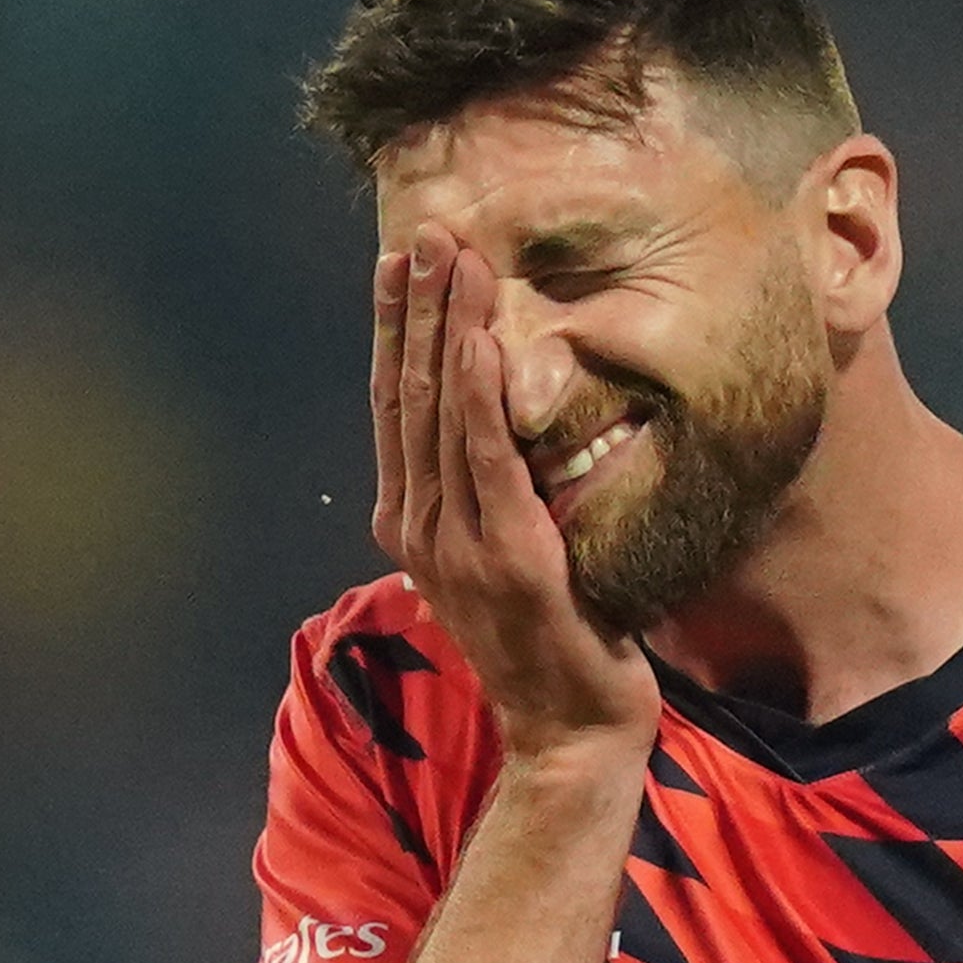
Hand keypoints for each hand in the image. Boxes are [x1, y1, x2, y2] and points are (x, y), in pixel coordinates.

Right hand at [372, 229, 654, 765]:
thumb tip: (495, 439)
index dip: (394, 330)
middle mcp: (417, 527)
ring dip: (445, 326)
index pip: (394, 407)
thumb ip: (484, 503)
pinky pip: (487, 454)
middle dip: (411, 307)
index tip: (400, 264)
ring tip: (453, 257)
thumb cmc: (549, 645)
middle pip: (404, 395)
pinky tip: (478, 337)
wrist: (567, 731)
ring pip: (439, 411)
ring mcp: (454, 541)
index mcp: (410, 524)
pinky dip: (477, 391)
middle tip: (422, 230)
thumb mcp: (502, 561)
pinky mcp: (505, 550)